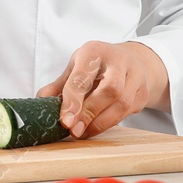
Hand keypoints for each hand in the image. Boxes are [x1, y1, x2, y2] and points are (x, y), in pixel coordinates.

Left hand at [37, 41, 169, 138]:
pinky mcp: (143, 92)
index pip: (83, 76)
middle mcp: (118, 60)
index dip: (73, 100)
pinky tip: (97, 127)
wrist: (132, 60)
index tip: (65, 120)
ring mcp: (135, 76)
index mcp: (95, 51)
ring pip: (122, 103)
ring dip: (101, 122)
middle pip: (109, 90)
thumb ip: (59, 86)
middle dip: (90, 113)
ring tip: (84, 132)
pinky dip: (111, 123)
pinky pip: (129, 112)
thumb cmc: (97, 65)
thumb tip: (40, 102)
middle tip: (74, 130)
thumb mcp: (76, 68)